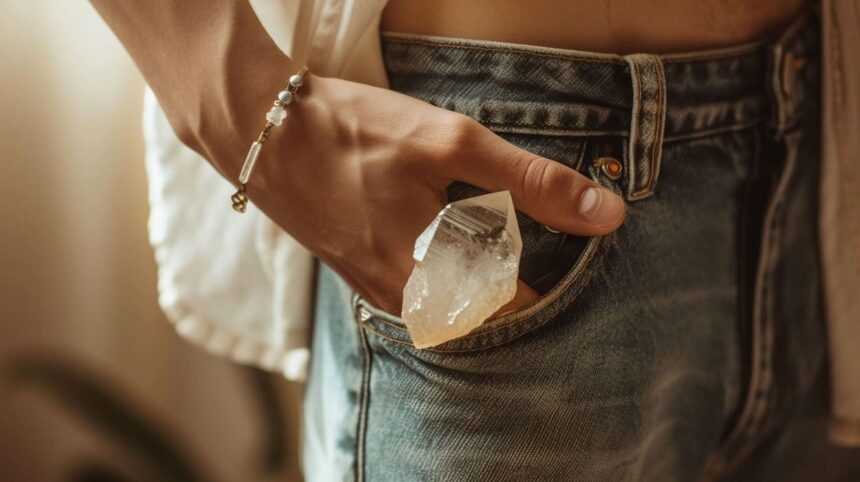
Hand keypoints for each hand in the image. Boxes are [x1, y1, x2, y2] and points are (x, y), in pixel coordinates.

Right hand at [245, 76, 625, 313]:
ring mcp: (376, 292)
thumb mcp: (452, 145)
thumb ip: (533, 183)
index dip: (550, 279)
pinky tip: (440, 224)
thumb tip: (607, 215)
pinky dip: (442, 263)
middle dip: (515, 278)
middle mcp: (405, 301)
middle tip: (528, 228)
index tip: (564, 245)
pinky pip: (418, 287)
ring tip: (486, 223)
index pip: (518, 310)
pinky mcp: (358, 274)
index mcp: (433, 279)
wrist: (260, 131)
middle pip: (484, 311)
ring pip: (449, 301)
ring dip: (477, 270)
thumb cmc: (355, 133)